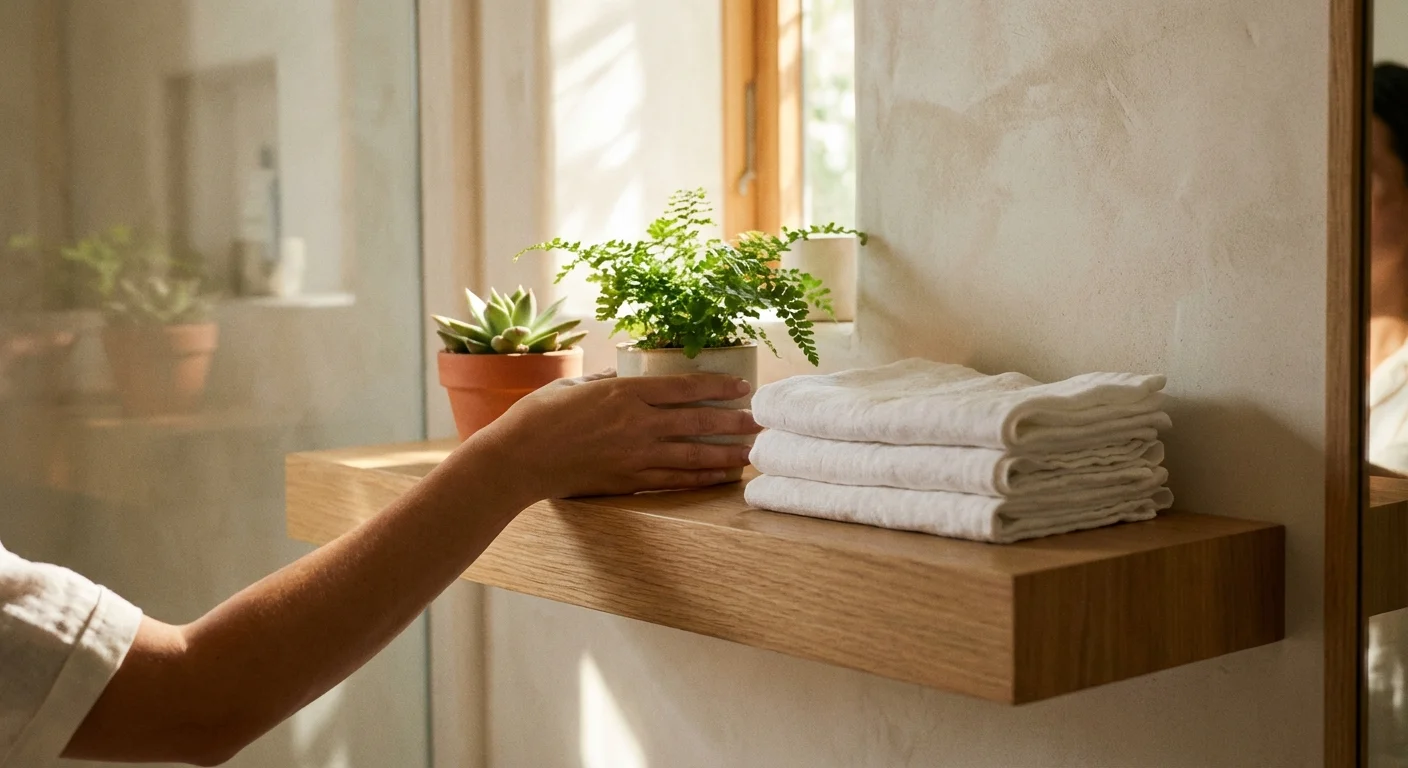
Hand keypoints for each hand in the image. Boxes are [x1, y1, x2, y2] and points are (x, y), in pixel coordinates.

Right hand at [458, 370, 759, 501]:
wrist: (516, 460)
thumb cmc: (538, 417)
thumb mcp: (574, 384)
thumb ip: (607, 378)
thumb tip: (628, 371)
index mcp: (624, 392)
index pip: (685, 387)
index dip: (719, 387)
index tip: (743, 387)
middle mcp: (637, 423)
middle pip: (698, 421)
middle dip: (734, 421)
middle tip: (760, 420)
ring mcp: (635, 455)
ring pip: (693, 455)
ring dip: (727, 453)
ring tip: (752, 452)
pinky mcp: (628, 481)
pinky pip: (674, 480)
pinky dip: (701, 479)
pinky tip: (721, 477)